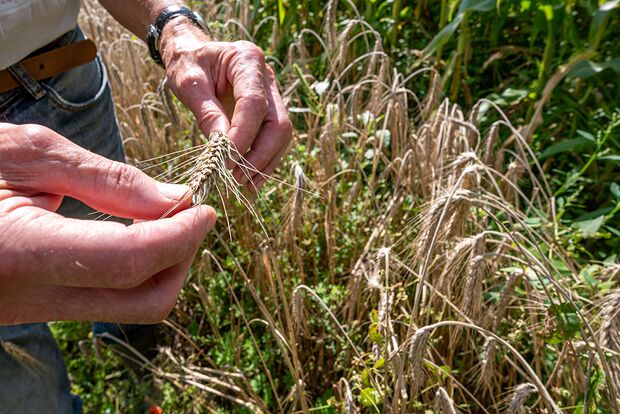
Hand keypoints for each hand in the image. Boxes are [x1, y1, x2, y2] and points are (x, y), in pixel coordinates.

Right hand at [0, 123, 215, 323]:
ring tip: (165, 217)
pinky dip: (139, 270)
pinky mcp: (41, 308)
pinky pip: (110, 300)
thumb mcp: (27, 156)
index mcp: (24, 254)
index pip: (132, 260)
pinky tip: (136, 231)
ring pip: (132, 306)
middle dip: (182, 258)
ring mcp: (37, 310)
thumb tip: (173, 201)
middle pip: (145, 301)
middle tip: (190, 213)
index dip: (181, 236)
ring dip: (165, 264)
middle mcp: (34, 299)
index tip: (206, 208)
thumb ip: (105, 180)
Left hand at [160, 19, 292, 190]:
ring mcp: (273, 94)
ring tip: (244, 185)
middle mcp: (267, 77)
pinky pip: (275, 139)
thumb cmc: (188, 63)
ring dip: (265, 162)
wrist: (194, 54)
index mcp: (247, 59)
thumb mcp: (188, 82)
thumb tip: (222, 149)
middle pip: (278, 123)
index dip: (243, 136)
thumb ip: (207, 113)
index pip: (254, 103)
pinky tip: (250, 179)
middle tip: (236, 177)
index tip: (225, 161)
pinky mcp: (270, 111)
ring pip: (281, 134)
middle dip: (260, 155)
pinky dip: (264, 161)